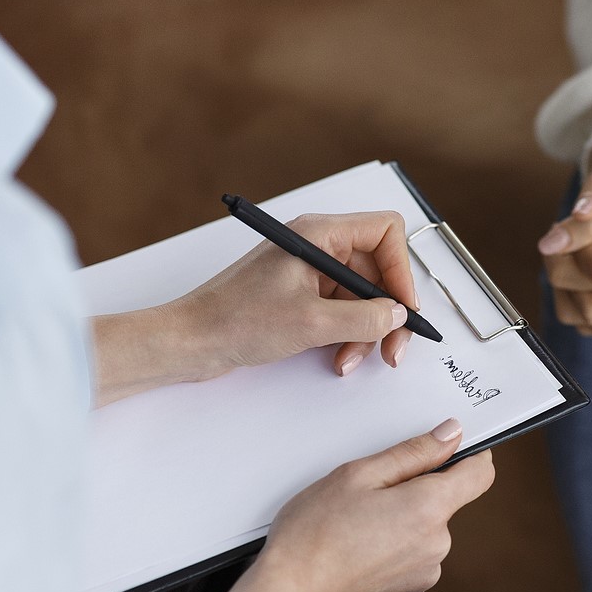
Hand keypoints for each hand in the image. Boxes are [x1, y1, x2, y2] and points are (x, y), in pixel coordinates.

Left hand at [93, 211, 418, 405]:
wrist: (190, 341)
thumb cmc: (234, 320)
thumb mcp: (312, 323)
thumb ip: (364, 318)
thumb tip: (397, 315)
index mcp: (319, 234)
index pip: (385, 232)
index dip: (401, 270)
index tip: (401, 307)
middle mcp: (318, 247)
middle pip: (378, 270)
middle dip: (386, 311)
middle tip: (392, 348)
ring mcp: (309, 272)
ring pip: (363, 296)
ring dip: (365, 330)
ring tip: (351, 359)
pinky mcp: (301, 296)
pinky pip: (342, 310)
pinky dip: (346, 335)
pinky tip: (336, 357)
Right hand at [223, 419, 494, 591]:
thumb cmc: (313, 535)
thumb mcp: (358, 475)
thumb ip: (413, 453)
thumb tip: (452, 434)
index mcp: (429, 508)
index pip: (480, 474)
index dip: (470, 454)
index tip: (450, 447)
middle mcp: (438, 543)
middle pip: (446, 501)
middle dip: (416, 489)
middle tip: (370, 491)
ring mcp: (426, 571)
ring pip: (426, 527)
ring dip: (402, 518)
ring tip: (356, 524)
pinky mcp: (411, 590)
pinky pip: (413, 553)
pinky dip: (394, 545)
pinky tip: (359, 548)